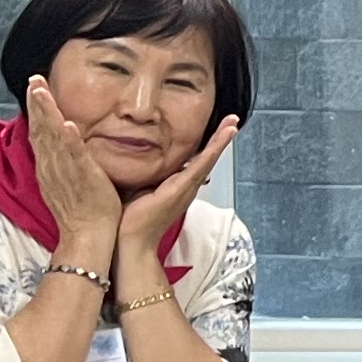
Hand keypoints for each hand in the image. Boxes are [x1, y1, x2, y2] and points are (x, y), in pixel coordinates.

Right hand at [21, 78, 124, 248]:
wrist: (87, 235)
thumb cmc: (83, 211)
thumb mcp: (67, 181)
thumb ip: (65, 162)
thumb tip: (66, 144)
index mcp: (50, 167)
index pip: (40, 133)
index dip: (36, 110)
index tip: (34, 88)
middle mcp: (52, 167)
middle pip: (40, 130)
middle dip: (36, 104)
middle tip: (33, 80)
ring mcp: (65, 172)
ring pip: (52, 138)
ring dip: (46, 113)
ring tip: (40, 91)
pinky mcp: (82, 178)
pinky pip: (73, 156)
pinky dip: (68, 141)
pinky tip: (66, 124)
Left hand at [111, 113, 237, 271]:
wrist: (129, 241)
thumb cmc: (128, 219)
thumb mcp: (135, 189)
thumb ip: (140, 174)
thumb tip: (131, 159)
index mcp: (175, 185)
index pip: (194, 160)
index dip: (205, 145)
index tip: (213, 130)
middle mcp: (186, 186)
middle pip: (207, 158)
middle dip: (220, 138)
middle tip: (233, 119)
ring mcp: (187, 187)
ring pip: (208, 159)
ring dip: (222, 140)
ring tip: (232, 123)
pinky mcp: (183, 188)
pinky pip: (202, 164)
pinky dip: (215, 149)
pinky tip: (224, 137)